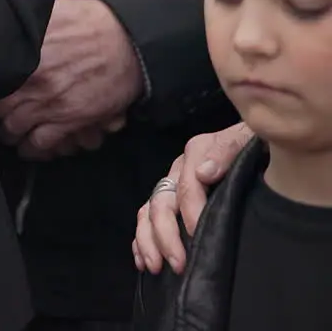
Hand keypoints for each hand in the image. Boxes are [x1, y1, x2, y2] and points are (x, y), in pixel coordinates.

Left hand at [0, 0, 143, 159]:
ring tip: (9, 131)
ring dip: (9, 132)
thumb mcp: (48, 13)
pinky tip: (27, 147)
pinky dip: (31, 149)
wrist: (129, 42)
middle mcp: (33, 82)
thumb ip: (22, 23)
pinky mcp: (71, 120)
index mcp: (24, 56)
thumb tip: (2, 22)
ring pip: (13, 129)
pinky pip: (41, 144)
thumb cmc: (90, 23)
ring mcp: (51, 104)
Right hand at [132, 122, 253, 273]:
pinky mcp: (171, 201)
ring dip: (148, 241)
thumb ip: (227, 149)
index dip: (191, 212)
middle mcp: (179, 170)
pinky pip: (146, 220)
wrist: (262, 146)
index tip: (199, 235)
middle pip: (161, 203)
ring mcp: (172, 186)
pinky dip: (140, 240)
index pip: (187, 186)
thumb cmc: (258, 144)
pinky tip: (143, 260)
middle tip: (177, 263)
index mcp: (197, 153)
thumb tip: (204, 173)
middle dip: (165, 235)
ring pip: (148, 213)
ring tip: (155, 266)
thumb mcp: (248, 138)